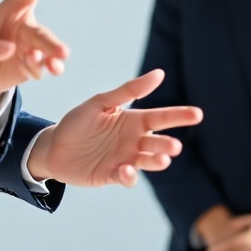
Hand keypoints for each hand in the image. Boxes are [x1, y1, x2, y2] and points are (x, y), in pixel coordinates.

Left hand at [0, 0, 71, 122]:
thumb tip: (11, 49)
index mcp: (10, 10)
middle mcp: (24, 26)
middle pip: (41, 32)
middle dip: (52, 43)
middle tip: (62, 53)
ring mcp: (31, 47)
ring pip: (47, 50)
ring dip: (52, 58)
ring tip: (54, 67)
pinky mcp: (33, 66)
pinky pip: (42, 67)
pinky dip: (39, 70)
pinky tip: (34, 72)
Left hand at [23, 69, 202, 187]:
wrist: (53, 146)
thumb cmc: (78, 122)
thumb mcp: (101, 102)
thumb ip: (128, 90)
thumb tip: (159, 73)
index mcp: (133, 121)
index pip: (160, 118)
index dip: (178, 116)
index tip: (197, 114)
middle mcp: (133, 142)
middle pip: (157, 143)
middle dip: (167, 145)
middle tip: (175, 146)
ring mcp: (125, 159)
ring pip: (147, 162)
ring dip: (156, 161)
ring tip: (163, 159)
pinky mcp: (112, 175)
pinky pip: (127, 177)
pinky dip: (130, 175)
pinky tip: (126, 169)